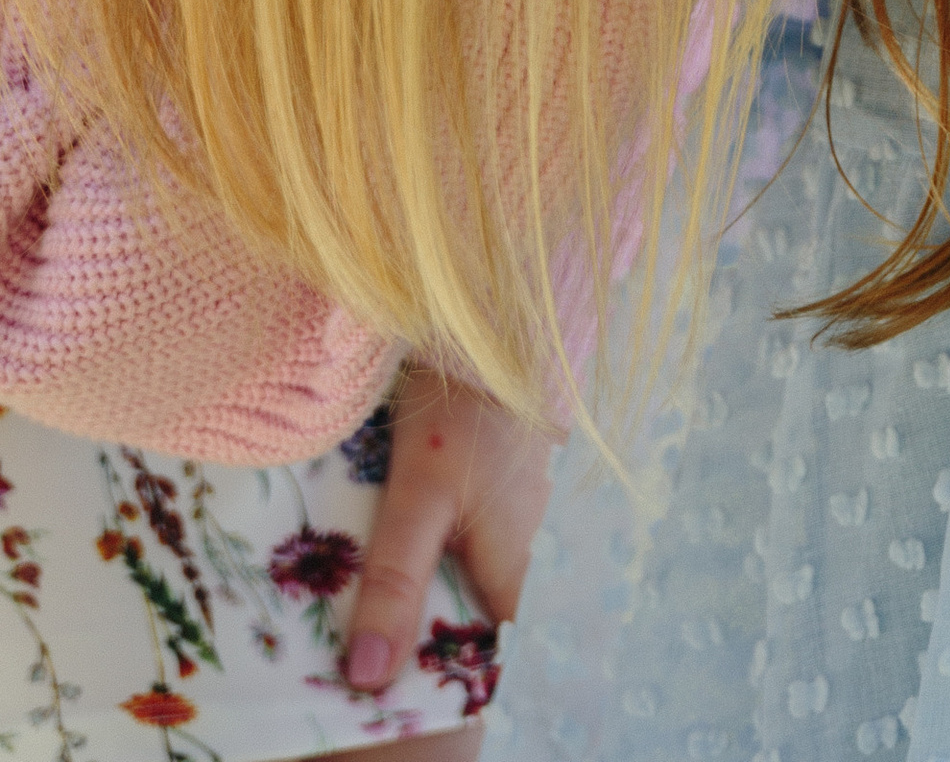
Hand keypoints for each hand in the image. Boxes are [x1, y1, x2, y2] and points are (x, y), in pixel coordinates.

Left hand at [341, 364, 553, 701]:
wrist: (482, 319)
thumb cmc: (460, 407)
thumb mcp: (417, 495)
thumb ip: (396, 583)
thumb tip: (369, 678)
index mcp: (519, 565)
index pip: (496, 653)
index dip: (450, 675)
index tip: (398, 680)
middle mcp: (530, 546)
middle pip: (482, 617)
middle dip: (429, 634)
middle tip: (368, 638)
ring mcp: (520, 511)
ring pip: (474, 577)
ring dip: (427, 591)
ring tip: (370, 593)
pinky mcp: (499, 485)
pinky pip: (470, 541)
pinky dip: (432, 552)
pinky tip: (393, 542)